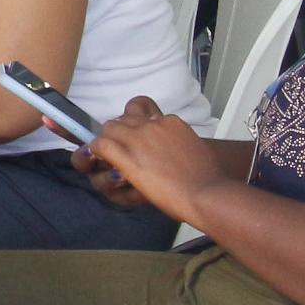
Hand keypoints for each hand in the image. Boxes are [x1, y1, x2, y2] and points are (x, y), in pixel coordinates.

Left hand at [82, 97, 221, 218]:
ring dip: (107, 141)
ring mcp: (138, 139)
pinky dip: (96, 150)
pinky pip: (101, 145)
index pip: (143, 111)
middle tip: (120, 147)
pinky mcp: (127, 157)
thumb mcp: (196, 149)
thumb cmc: (208, 178)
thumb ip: (180, 142)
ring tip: (107, 155)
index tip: (135, 135)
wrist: (207, 193)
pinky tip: (98, 158)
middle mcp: (152, 125)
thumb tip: (175, 150)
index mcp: (170, 122)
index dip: (135, 124)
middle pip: (123, 118)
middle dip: (119, 132)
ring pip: (109, 128)